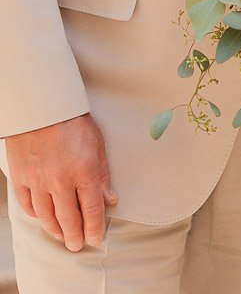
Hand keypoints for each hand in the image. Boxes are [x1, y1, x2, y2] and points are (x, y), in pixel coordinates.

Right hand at [5, 113, 117, 251]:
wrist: (41, 104)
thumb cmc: (72, 120)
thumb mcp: (97, 142)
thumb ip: (103, 173)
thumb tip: (110, 199)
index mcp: (84, 170)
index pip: (91, 210)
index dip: (94, 228)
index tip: (95, 238)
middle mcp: (60, 180)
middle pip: (68, 220)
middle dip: (75, 236)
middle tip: (77, 245)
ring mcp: (38, 180)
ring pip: (47, 217)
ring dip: (56, 230)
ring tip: (63, 236)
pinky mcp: (21, 177)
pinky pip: (28, 205)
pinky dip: (36, 215)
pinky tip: (44, 217)